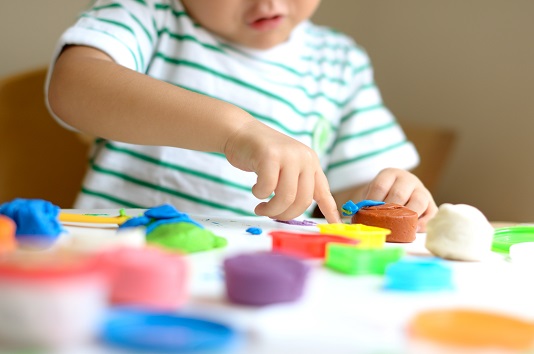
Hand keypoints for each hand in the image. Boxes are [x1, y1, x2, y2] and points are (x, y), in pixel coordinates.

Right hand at [224, 120, 340, 222]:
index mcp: (311, 163)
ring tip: (260, 208)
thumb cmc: (261, 156)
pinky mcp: (270, 155)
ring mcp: (288, 155)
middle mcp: (304, 158)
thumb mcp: (286, 168)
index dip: (331, 211)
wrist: (240, 132)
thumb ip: (296, 184)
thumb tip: (299, 210)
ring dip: (271, 209)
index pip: (324, 192)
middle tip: (270, 214)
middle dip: (285, 214)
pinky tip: (255, 188)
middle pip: (302, 200)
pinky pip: (267, 188)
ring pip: (286, 197)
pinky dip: (259, 194)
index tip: (337, 226)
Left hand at [362, 168, 437, 231]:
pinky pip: (432, 213)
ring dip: (408, 215)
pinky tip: (414, 230)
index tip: (367, 214)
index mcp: (390, 175)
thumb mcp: (374, 194)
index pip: (380, 186)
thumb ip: (368, 203)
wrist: (401, 194)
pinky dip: (424, 222)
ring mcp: (421, 191)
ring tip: (399, 227)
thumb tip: (359, 216)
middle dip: (390, 211)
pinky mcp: (431, 204)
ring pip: (418, 201)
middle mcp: (407, 180)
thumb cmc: (383, 196)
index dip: (373, 201)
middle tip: (382, 223)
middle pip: (399, 194)